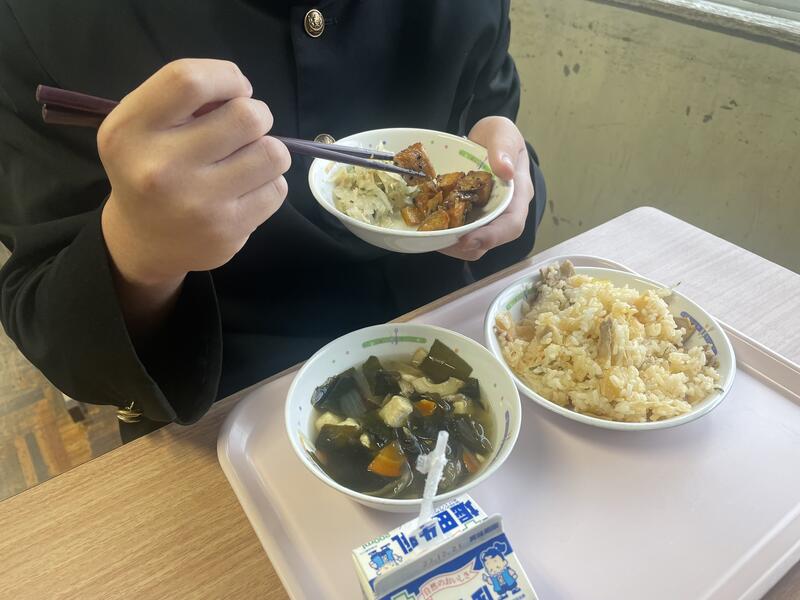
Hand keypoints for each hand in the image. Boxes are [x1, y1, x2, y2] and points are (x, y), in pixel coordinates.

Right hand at [99, 59, 290, 288]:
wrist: (144, 241)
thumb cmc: (150, 167)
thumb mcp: (143, 125)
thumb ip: (185, 100)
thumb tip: (241, 91)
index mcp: (131, 130)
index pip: (190, 80)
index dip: (227, 77)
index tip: (235, 90)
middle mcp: (160, 167)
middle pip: (246, 116)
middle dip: (257, 114)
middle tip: (244, 128)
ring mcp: (198, 202)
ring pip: (272, 152)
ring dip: (268, 149)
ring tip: (248, 158)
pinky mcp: (228, 230)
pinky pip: (277, 188)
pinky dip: (270, 182)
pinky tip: (246, 188)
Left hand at [439, 116, 533, 260]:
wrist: (484, 140)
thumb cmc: (498, 136)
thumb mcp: (502, 131)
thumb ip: (504, 146)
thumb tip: (505, 170)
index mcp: (517, 194)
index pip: (512, 225)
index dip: (492, 237)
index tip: (468, 239)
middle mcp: (503, 212)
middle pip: (489, 241)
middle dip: (464, 246)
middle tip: (438, 241)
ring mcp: (485, 217)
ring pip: (472, 243)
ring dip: (451, 244)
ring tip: (429, 237)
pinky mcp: (469, 218)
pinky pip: (458, 233)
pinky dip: (443, 234)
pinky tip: (427, 228)